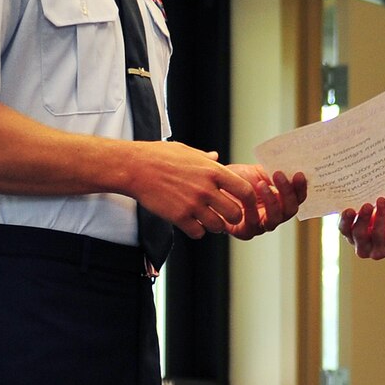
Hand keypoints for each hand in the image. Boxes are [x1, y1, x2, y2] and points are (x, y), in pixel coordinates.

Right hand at [133, 143, 256, 237]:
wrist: (135, 167)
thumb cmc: (159, 156)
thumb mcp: (187, 151)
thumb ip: (206, 158)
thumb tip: (216, 157)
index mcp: (213, 171)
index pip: (245, 190)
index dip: (249, 200)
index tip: (245, 203)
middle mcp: (206, 189)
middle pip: (235, 213)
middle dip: (232, 217)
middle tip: (225, 215)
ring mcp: (193, 204)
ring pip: (218, 226)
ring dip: (214, 226)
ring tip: (207, 220)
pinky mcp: (179, 217)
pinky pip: (198, 233)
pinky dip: (196, 231)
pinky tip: (191, 224)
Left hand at [223, 166, 307, 238]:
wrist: (211, 185)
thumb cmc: (234, 180)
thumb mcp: (257, 171)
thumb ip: (273, 170)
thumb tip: (290, 164)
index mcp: (280, 199)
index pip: (297, 197)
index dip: (300, 188)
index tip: (299, 174)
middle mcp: (274, 214)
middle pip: (290, 210)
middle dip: (288, 193)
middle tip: (279, 175)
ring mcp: (261, 225)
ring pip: (275, 219)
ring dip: (272, 201)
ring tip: (262, 184)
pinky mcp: (245, 231)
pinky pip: (254, 224)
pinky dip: (253, 211)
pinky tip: (249, 198)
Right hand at [338, 197, 384, 261]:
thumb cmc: (384, 225)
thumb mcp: (371, 218)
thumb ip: (364, 210)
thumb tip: (363, 194)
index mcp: (353, 238)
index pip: (344, 230)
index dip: (345, 220)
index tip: (349, 210)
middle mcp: (363, 248)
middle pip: (359, 233)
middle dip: (363, 218)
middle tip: (367, 205)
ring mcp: (378, 251)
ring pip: (378, 233)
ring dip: (380, 214)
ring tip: (382, 200)